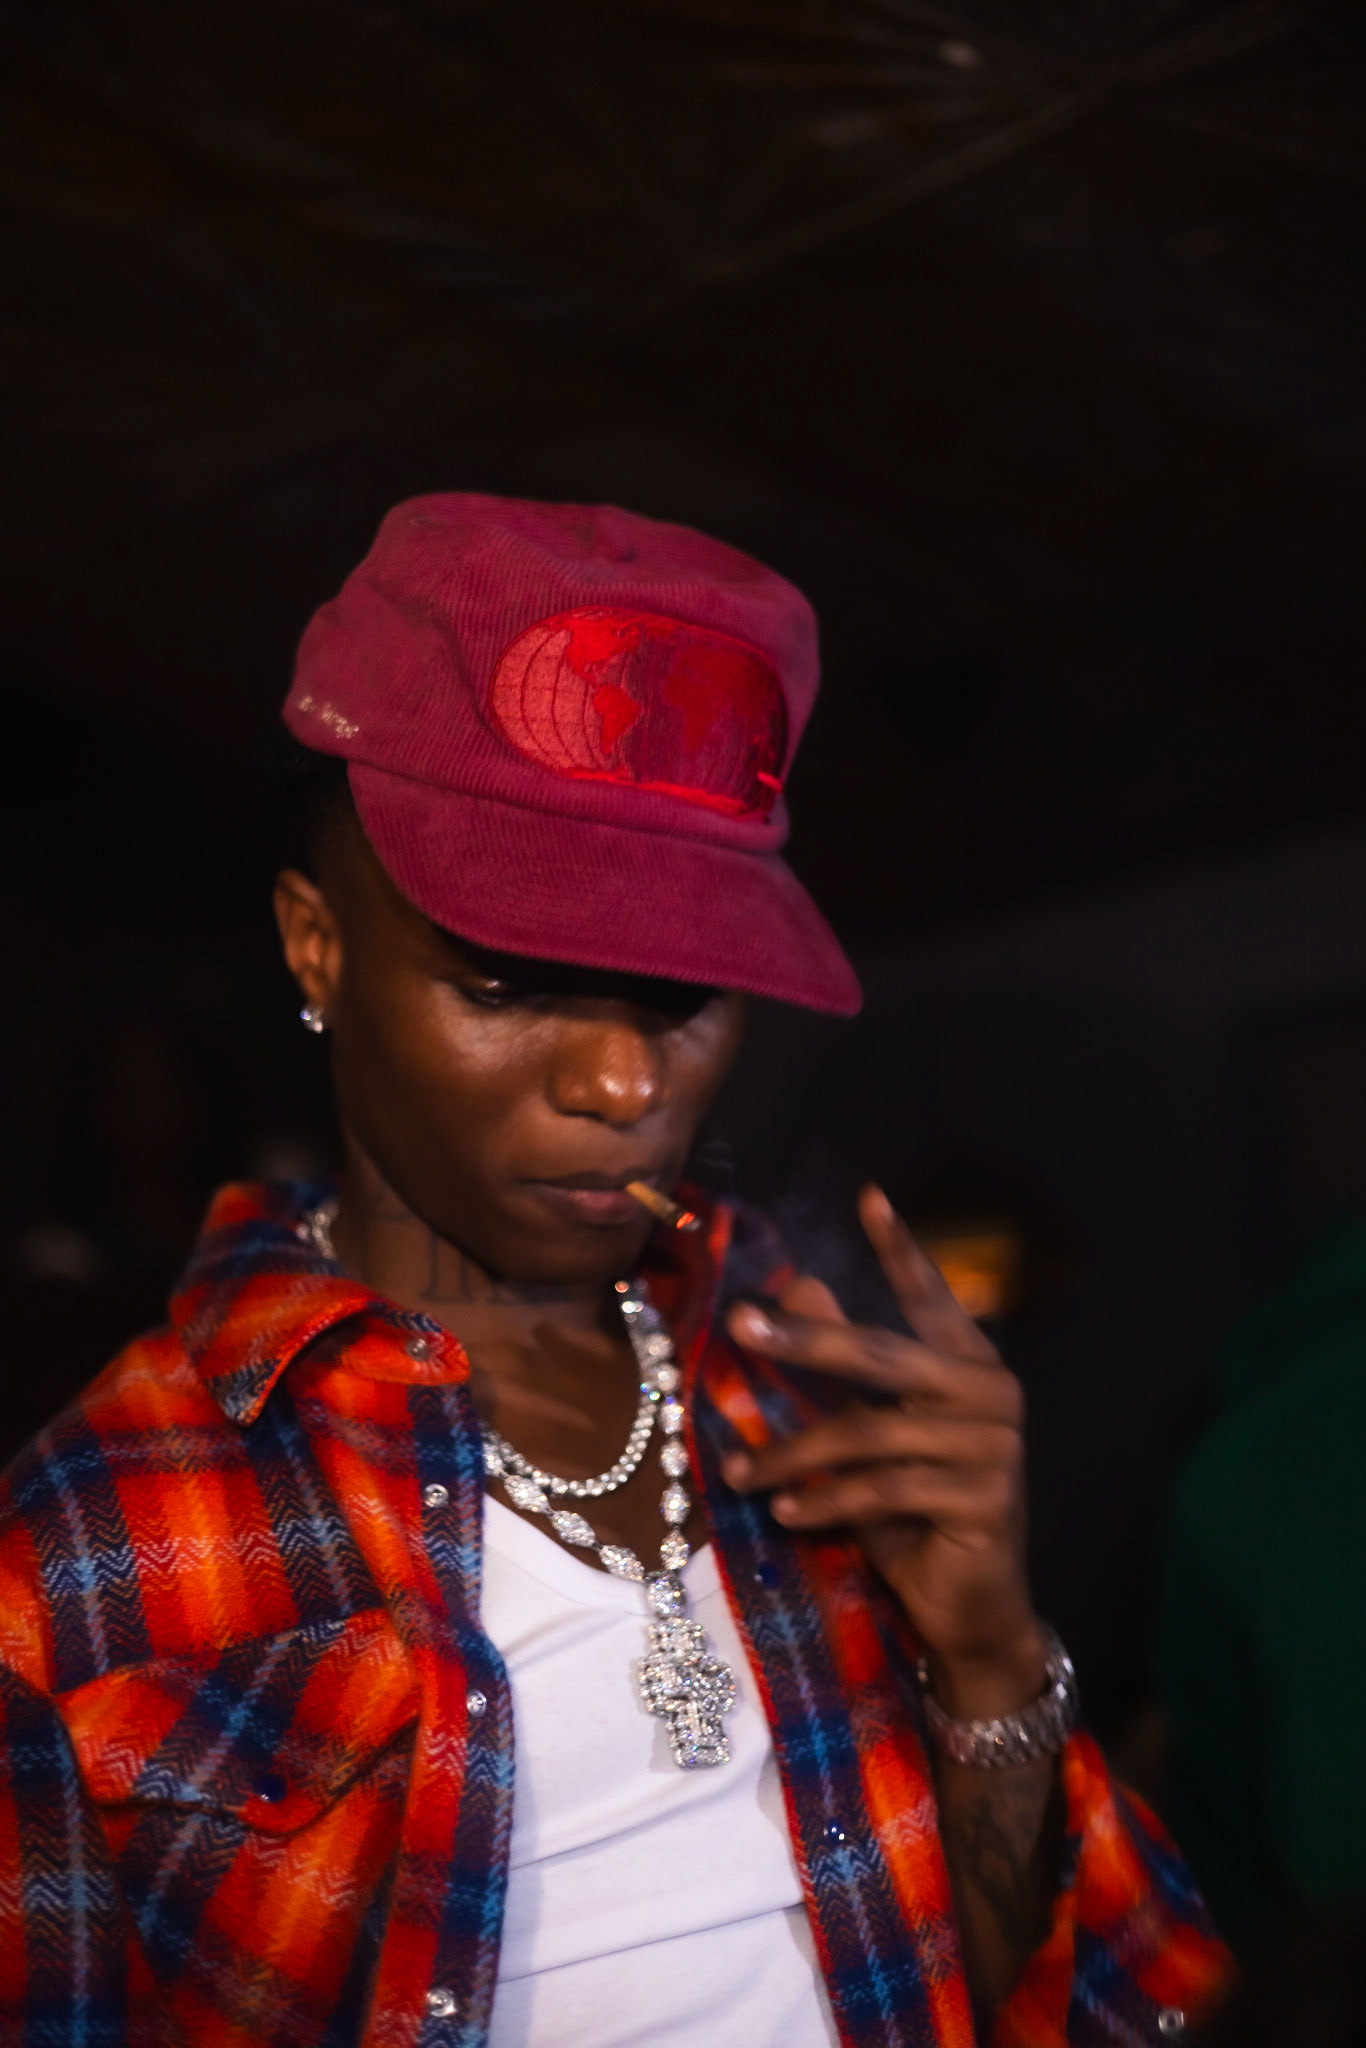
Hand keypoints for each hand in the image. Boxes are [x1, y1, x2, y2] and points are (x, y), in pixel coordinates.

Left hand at [723, 1185, 1045, 1718]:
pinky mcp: (986, 1496)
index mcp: (967, 1366)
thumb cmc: (915, 1517)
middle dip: (805, 1339)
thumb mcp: (870, 1436)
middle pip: (881, 1355)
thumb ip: (842, 1367)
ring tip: (742, 1474)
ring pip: (867, 1432)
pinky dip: (825, 1500)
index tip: (869, 1196)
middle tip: (741, 1322)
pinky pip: (883, 1488)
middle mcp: (991, 1392)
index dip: (900, 1248)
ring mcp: (995, 1444)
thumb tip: (799, 1283)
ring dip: (793, 1455)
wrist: (970, 1611)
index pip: (930, 1297)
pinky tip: (787, 1513)